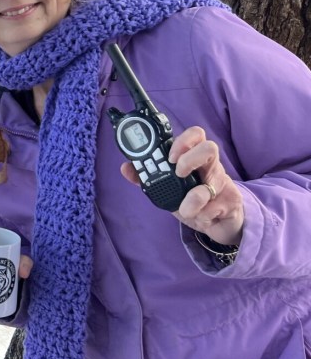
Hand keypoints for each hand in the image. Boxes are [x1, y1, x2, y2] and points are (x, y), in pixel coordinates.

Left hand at [119, 125, 243, 245]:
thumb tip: (126, 167)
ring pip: (215, 181)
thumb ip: (147, 177)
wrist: (217, 223)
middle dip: (190, 158)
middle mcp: (211, 167)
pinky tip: (200, 218)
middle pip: (210, 147)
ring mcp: (224, 183)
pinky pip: (217, 206)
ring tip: (186, 209)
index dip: (183, 140)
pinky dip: (203, 215)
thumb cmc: (192, 199)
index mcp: (195, 158)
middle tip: (178, 173)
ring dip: (195, 198)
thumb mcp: (168, 189)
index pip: (195, 135)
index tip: (169, 157)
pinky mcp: (232, 201)